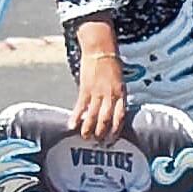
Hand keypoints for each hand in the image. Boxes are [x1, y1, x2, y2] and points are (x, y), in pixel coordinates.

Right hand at [71, 21, 127, 141]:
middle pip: (106, 118)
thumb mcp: (118, 80)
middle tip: (98, 142)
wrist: (100, 49)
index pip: (120, 116)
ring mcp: (97, 92)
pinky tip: (71, 125)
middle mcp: (110, 95)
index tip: (113, 139)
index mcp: (120, 93)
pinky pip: (80, 106)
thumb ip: (115, 94)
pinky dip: (76, 116)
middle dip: (102, 132)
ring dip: (88, 128)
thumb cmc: (110, 64)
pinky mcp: (85, 88)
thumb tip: (112, 109)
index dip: (116, 129)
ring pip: (93, 115)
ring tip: (85, 137)